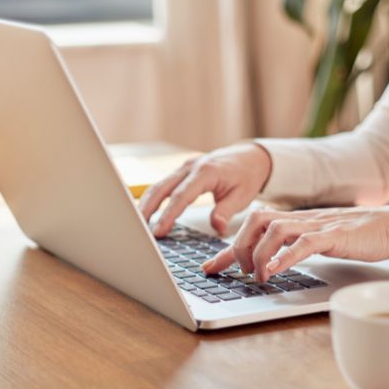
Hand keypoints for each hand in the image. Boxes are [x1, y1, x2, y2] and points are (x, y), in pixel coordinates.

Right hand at [139, 144, 271, 236]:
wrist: (250, 156)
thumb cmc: (247, 175)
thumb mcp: (242, 196)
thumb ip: (226, 212)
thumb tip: (217, 228)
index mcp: (206, 172)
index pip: (181, 196)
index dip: (168, 215)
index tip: (159, 231)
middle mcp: (191, 167)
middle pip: (161, 188)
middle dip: (147, 209)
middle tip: (138, 230)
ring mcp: (185, 167)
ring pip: (159, 185)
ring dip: (146, 204)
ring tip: (138, 225)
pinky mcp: (183, 171)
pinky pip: (164, 184)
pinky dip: (153, 199)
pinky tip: (146, 212)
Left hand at [202, 204, 388, 281]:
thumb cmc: (358, 236)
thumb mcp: (318, 242)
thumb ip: (294, 248)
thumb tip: (270, 265)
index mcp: (294, 221)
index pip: (251, 229)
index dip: (226, 250)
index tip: (208, 269)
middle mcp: (301, 219)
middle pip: (255, 220)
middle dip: (239, 247)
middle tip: (239, 272)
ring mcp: (317, 225)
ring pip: (274, 228)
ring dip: (259, 254)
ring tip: (258, 276)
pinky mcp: (335, 236)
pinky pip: (304, 243)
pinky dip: (285, 256)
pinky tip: (275, 270)